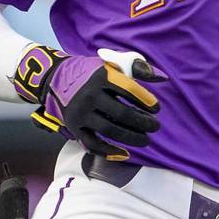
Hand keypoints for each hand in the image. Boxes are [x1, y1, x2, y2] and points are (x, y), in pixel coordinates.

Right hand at [13, 45, 164, 160]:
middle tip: (155, 126)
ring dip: (131, 137)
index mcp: (101, 77)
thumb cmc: (92, 72)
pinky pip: (92, 144)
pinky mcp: (74, 128)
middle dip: (142, 122)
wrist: (56, 79)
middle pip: (121, 113)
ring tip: (146, 140)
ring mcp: (81, 113)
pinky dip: (108, 151)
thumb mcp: (112, 64)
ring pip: (109, 130)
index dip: (146, 100)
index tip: (156, 108)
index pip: (129, 90)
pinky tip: (125, 153)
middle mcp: (90, 96)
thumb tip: (163, 77)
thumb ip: (138, 68)